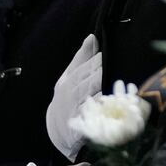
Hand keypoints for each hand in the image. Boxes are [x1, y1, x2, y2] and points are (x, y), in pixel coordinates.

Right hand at [46, 35, 103, 160]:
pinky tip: (106, 106)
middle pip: (83, 85)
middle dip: (94, 76)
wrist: (58, 128)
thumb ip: (82, 58)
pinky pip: (89, 118)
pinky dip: (96, 113)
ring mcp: (73, 112)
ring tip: (108, 84)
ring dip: (96, 93)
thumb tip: (92, 37)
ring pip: (85, 101)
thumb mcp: (70, 76)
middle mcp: (68, 97)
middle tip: (105, 67)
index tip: (102, 56)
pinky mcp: (80, 126)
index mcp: (67, 83)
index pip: (80, 72)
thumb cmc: (68, 95)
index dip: (90, 64)